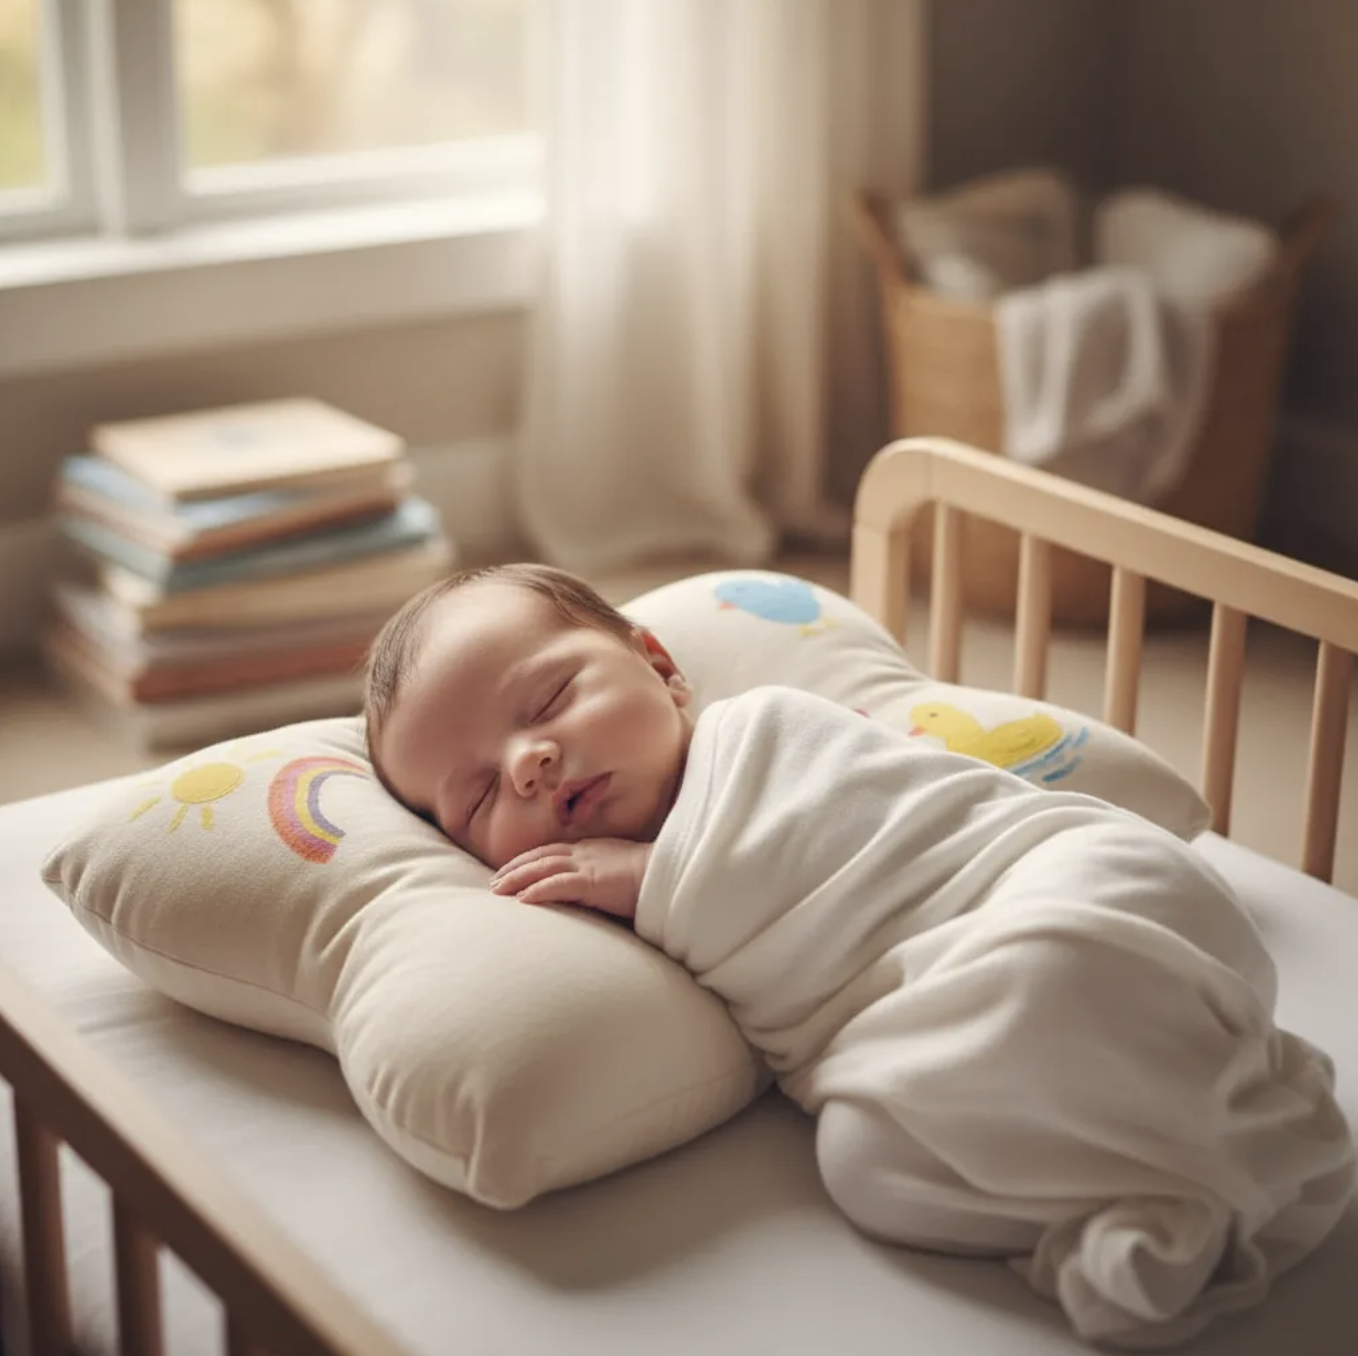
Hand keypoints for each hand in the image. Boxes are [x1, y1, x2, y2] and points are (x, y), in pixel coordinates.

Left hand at [489, 838, 651, 918]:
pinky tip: (521, 900)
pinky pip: (558, 885)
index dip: (527, 860)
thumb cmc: (654, 878)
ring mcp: (588, 865)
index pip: (551, 852)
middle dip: (513, 868)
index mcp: (592, 849)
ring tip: (496, 891)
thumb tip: (593, 892)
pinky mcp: (593, 882)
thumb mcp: (622, 873)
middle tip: (493, 883)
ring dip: (516, 879)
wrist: (674, 875)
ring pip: (542, 868)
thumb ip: (604, 878)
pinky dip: (537, 891)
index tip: (509, 870)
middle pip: (540, 857)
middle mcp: (586, 853)